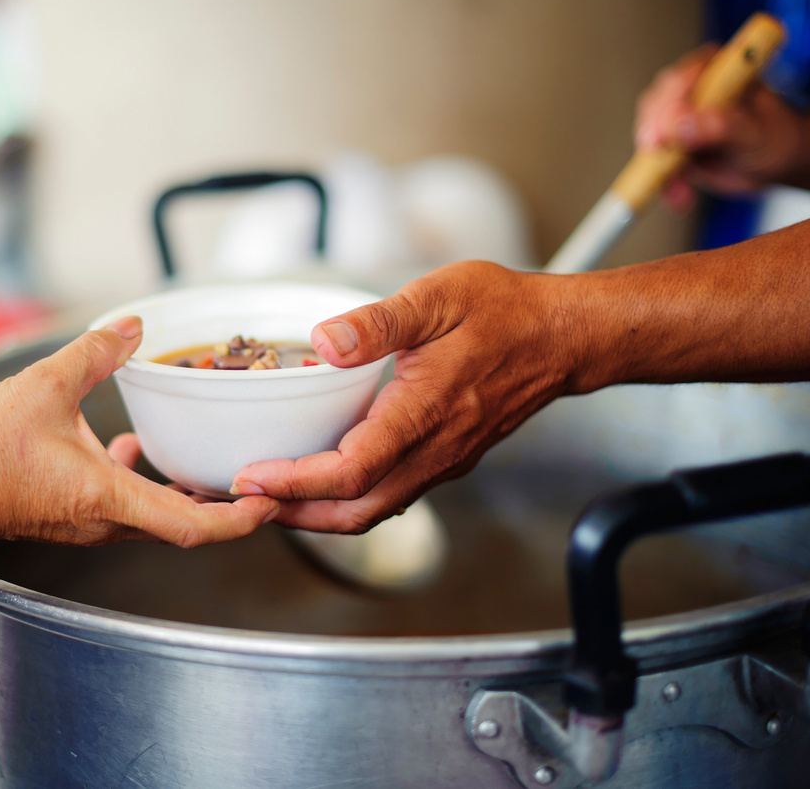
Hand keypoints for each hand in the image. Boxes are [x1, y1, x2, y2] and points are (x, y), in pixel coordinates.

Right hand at [0, 317, 280, 548]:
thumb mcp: (42, 387)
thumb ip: (93, 353)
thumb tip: (131, 326)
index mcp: (108, 498)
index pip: (193, 526)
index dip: (241, 518)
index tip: (274, 500)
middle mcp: (106, 522)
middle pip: (186, 525)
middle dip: (229, 504)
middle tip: (262, 475)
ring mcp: (89, 524)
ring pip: (157, 515)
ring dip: (189, 492)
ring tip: (216, 460)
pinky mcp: (73, 515)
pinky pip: (126, 504)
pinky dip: (147, 480)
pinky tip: (137, 445)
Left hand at [230, 262, 573, 532]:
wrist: (564, 337)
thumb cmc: (505, 311)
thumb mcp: (439, 297)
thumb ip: (378, 322)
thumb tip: (324, 342)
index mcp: (425, 413)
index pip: (351, 472)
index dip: (295, 483)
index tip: (250, 477)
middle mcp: (434, 450)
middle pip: (356, 510)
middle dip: (295, 513)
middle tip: (245, 499)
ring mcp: (443, 460)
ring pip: (374, 510)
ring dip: (319, 512)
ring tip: (273, 496)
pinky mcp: (447, 458)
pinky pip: (391, 494)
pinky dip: (348, 498)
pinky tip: (323, 477)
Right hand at [635, 44, 805, 210]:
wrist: (775, 164)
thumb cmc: (775, 138)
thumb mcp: (755, 133)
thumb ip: (722, 126)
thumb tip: (682, 125)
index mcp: (717, 69)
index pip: (683, 77)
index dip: (669, 102)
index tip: (664, 131)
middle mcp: (691, 88)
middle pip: (656, 105)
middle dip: (654, 134)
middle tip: (658, 156)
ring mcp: (676, 118)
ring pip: (650, 136)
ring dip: (657, 166)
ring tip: (682, 191)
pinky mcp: (670, 145)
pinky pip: (654, 164)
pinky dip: (663, 183)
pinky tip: (682, 198)